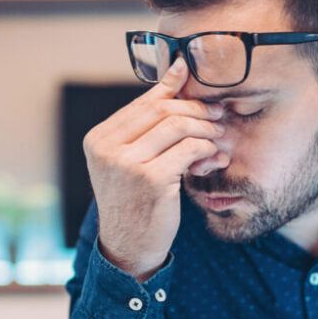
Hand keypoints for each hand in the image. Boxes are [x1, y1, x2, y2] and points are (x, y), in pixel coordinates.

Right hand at [82, 58, 228, 280]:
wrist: (128, 248)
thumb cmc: (134, 201)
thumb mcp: (131, 160)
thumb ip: (148, 122)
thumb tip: (178, 70)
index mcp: (98, 139)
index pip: (145, 103)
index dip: (179, 95)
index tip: (204, 97)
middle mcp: (107, 148)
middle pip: (162, 110)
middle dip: (196, 110)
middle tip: (218, 116)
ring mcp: (126, 164)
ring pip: (178, 126)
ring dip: (205, 129)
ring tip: (218, 138)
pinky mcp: (150, 179)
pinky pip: (189, 150)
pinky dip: (206, 150)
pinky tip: (213, 159)